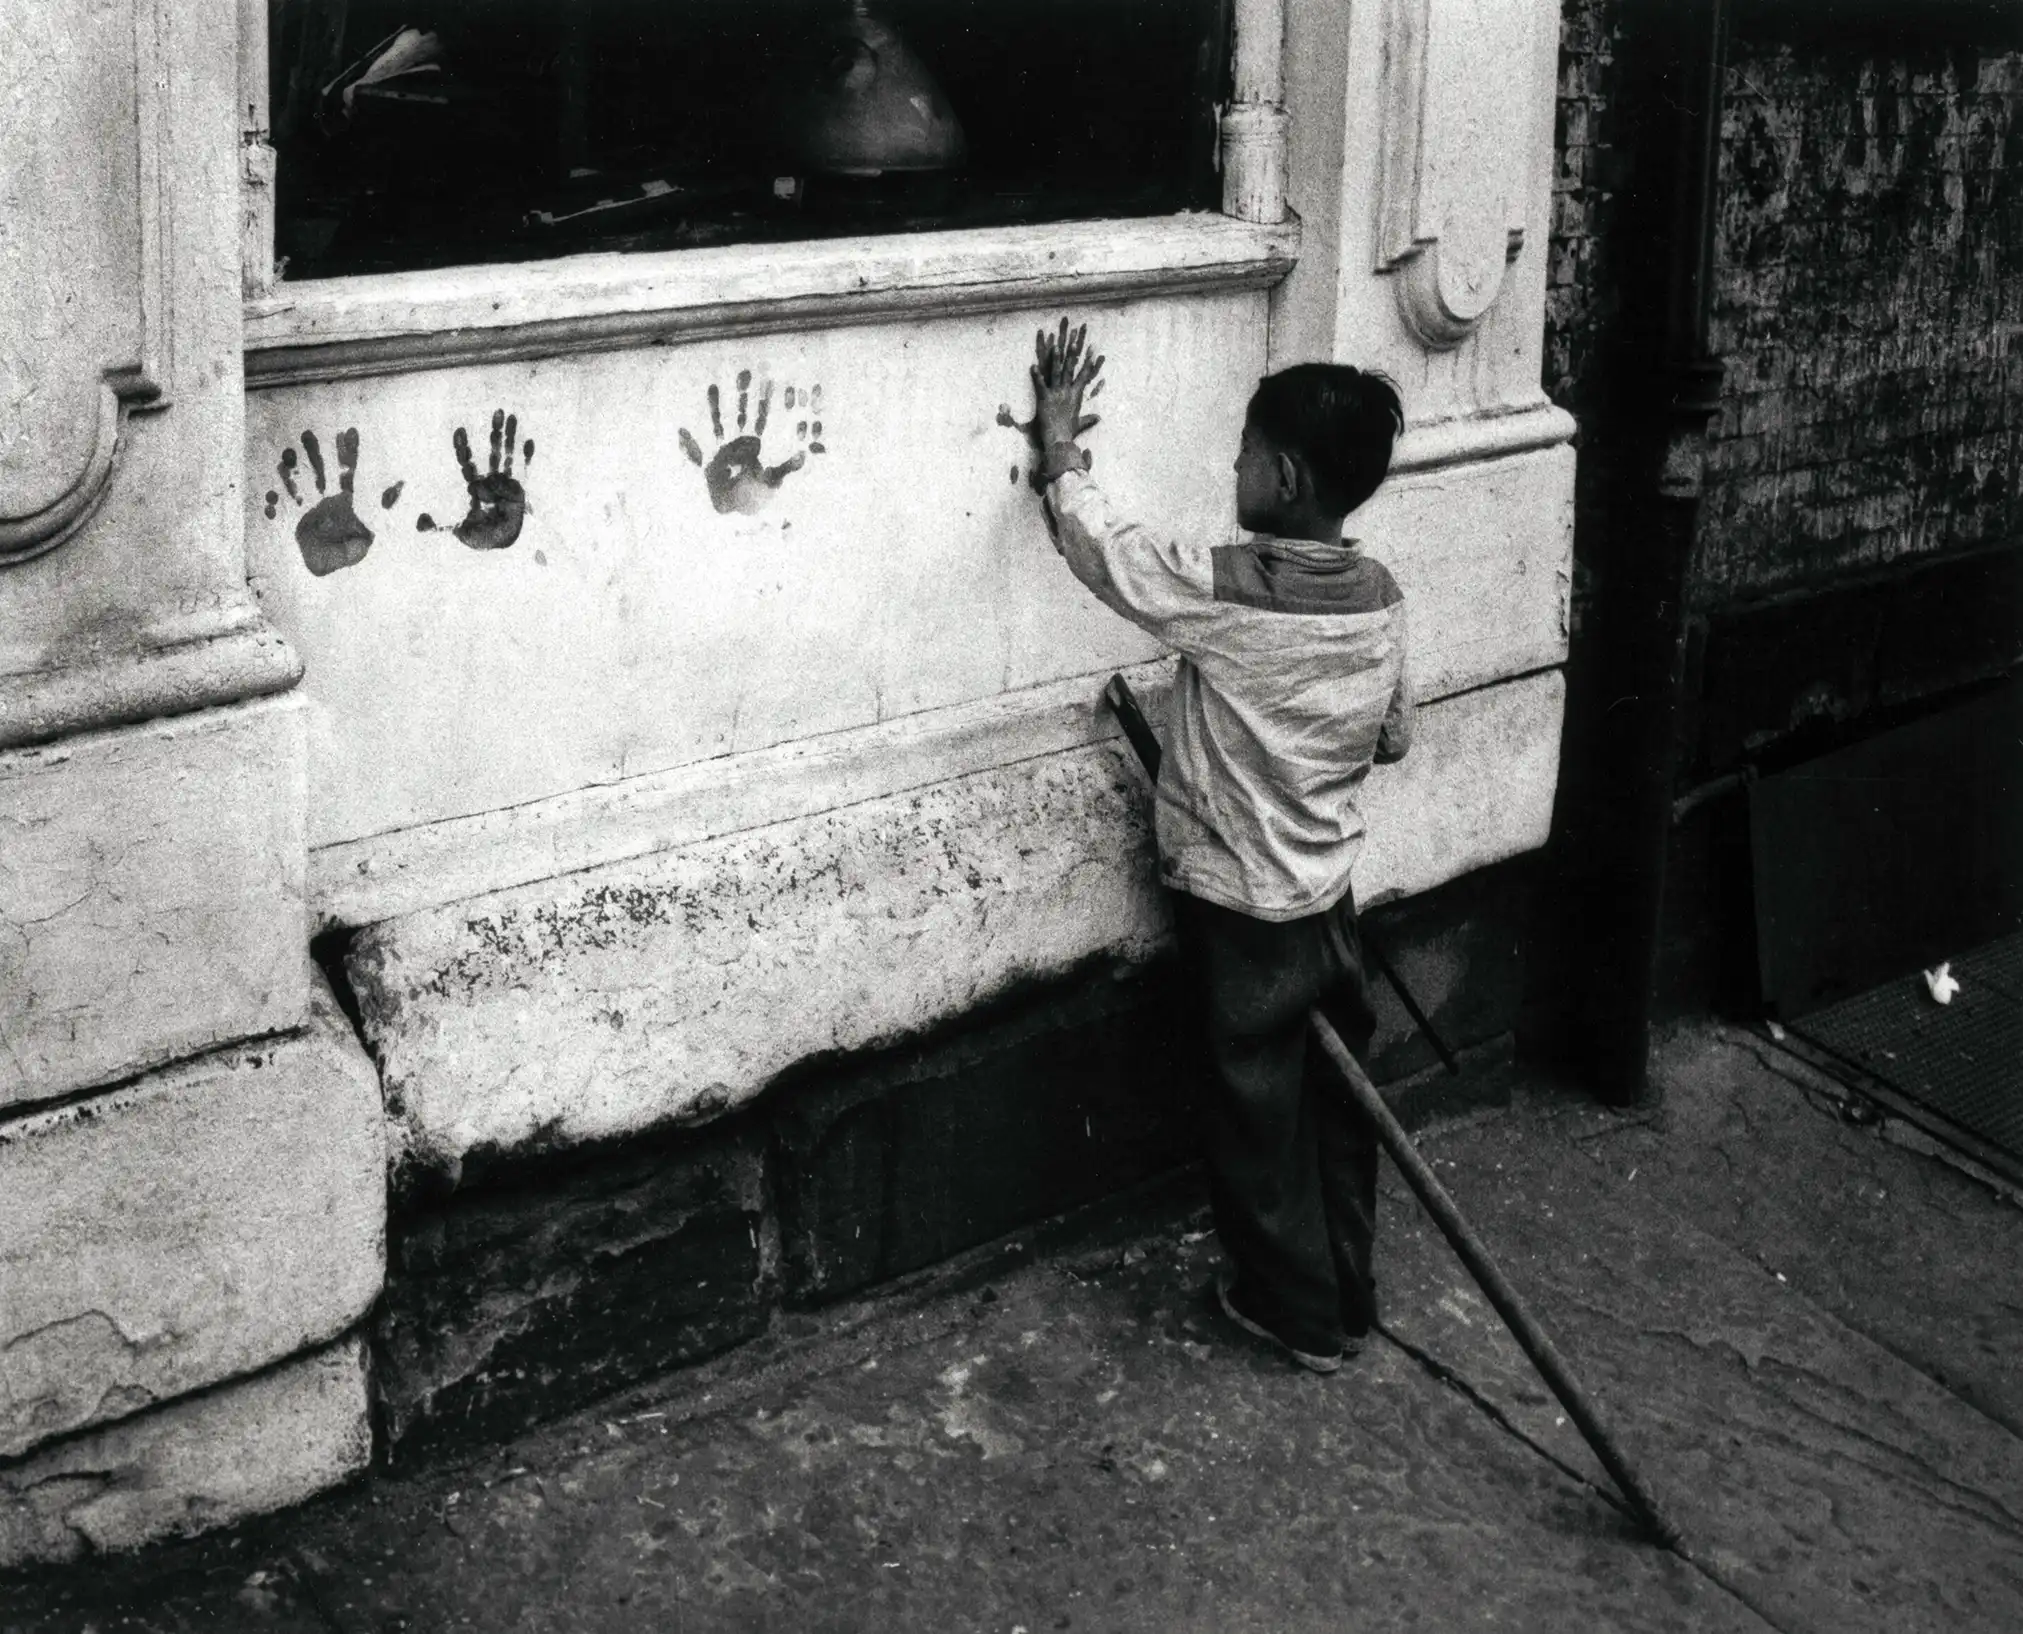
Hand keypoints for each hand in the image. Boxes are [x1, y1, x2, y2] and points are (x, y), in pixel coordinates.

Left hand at [1030, 317, 1103, 451]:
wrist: (1059, 441)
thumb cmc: (1069, 433)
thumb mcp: (1080, 424)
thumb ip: (1089, 419)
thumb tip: (1098, 417)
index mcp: (1076, 396)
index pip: (1084, 376)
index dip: (1089, 363)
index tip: (1093, 351)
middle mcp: (1067, 392)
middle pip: (1071, 370)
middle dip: (1072, 355)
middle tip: (1074, 341)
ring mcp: (1056, 394)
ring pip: (1056, 373)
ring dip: (1056, 360)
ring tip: (1055, 347)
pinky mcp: (1044, 399)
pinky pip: (1040, 384)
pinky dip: (1036, 375)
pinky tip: (1032, 365)